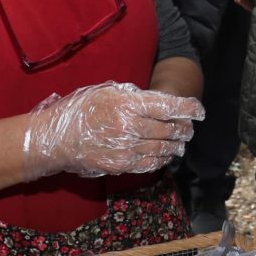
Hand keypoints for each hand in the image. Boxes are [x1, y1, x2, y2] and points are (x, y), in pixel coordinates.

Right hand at [23, 81, 204, 180]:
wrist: (56, 139)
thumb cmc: (80, 110)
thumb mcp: (106, 91)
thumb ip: (133, 95)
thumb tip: (158, 103)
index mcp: (128, 104)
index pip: (169, 107)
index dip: (189, 109)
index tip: (200, 111)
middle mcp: (130, 126)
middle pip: (170, 129)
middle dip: (184, 129)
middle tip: (189, 128)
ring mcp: (126, 149)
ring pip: (163, 148)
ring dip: (176, 146)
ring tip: (180, 143)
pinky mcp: (121, 165)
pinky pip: (150, 164)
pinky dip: (162, 159)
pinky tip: (165, 155)